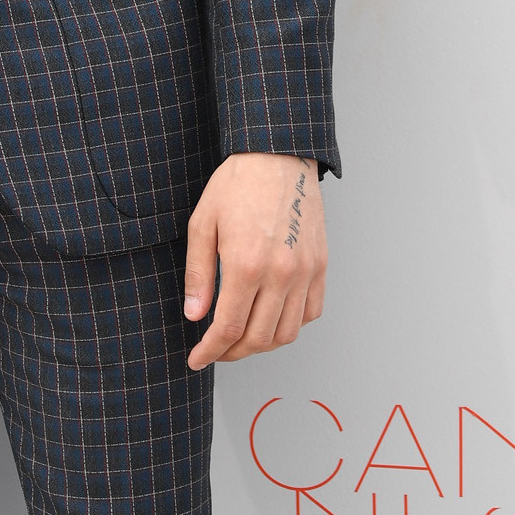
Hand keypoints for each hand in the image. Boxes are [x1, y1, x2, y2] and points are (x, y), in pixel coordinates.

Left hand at [184, 153, 326, 369]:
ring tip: (241, 338)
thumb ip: (198, 274)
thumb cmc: (237, 184)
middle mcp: (280, 273)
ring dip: (262, 344)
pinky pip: (310, 313)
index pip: (229, 328)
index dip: (211, 351)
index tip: (197, 359)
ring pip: (287, 333)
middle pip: (259, 338)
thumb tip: (194, 316)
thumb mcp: (203, 223)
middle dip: (233, 353)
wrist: (277, 155)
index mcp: (246, 264)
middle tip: (216, 350)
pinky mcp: (320, 266)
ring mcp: (305, 271)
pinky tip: (271, 318)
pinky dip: (290, 325)